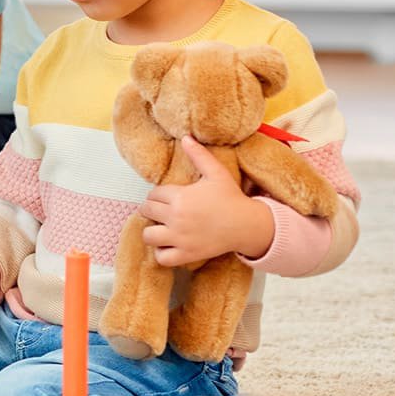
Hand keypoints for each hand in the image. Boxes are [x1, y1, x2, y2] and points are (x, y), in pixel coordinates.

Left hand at [139, 136, 275, 265]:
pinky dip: (161, 254)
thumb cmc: (231, 198)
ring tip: (162, 228)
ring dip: (152, 231)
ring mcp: (180, 238)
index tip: (168, 198)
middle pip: (146, 211)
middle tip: (163, 212)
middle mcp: (176, 217)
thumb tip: (185, 137)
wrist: (247, 225)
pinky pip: (162, 258)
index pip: (153, 194)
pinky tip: (169, 245)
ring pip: (148, 235)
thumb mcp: (216, 173)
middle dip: (152, 210)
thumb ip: (199, 155)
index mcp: (180, 197)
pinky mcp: (187, 254)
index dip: (158, 195)